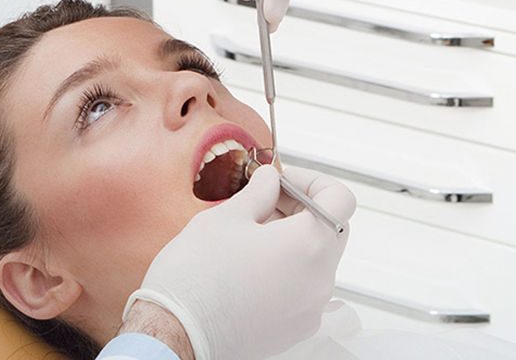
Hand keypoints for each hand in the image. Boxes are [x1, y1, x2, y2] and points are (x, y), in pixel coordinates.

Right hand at [124, 166, 355, 359]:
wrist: (176, 334)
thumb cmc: (196, 279)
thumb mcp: (225, 217)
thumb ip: (259, 192)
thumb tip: (270, 180)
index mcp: (309, 245)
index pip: (339, 198)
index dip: (311, 181)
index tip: (282, 182)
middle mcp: (319, 280)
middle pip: (331, 230)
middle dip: (301, 210)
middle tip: (264, 202)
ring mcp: (310, 309)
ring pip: (316, 262)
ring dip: (293, 242)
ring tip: (250, 237)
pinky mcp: (295, 329)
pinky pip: (303, 290)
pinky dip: (286, 272)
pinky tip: (250, 268)